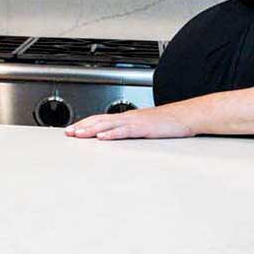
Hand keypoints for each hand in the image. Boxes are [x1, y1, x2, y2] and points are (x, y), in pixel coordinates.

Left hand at [65, 105, 195, 140]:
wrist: (186, 116)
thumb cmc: (167, 123)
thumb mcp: (144, 127)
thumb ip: (130, 130)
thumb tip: (117, 137)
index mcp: (127, 117)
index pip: (101, 119)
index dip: (85, 124)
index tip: (72, 130)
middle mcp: (128, 117)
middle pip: (100, 120)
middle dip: (82, 126)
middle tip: (68, 133)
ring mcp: (135, 122)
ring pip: (108, 124)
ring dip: (91, 129)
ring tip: (78, 134)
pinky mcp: (144, 128)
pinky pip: (125, 131)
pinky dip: (112, 134)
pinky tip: (102, 137)